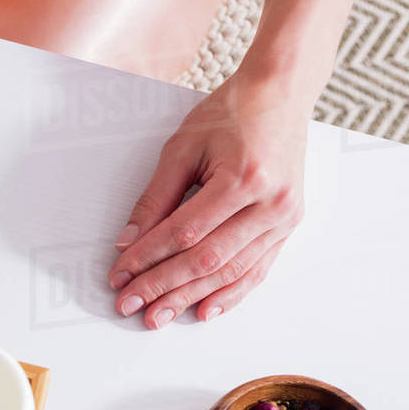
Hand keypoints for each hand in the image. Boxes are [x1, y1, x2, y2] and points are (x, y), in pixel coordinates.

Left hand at [108, 73, 306, 327]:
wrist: (280, 94)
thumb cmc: (230, 113)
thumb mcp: (182, 148)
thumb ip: (155, 198)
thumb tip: (128, 242)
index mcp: (242, 178)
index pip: (183, 233)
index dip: (147, 258)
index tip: (119, 276)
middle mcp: (270, 202)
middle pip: (207, 259)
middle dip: (163, 286)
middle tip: (130, 305)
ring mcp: (284, 217)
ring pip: (231, 271)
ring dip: (191, 297)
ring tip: (158, 315)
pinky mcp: (289, 224)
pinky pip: (257, 269)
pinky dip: (229, 294)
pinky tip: (203, 311)